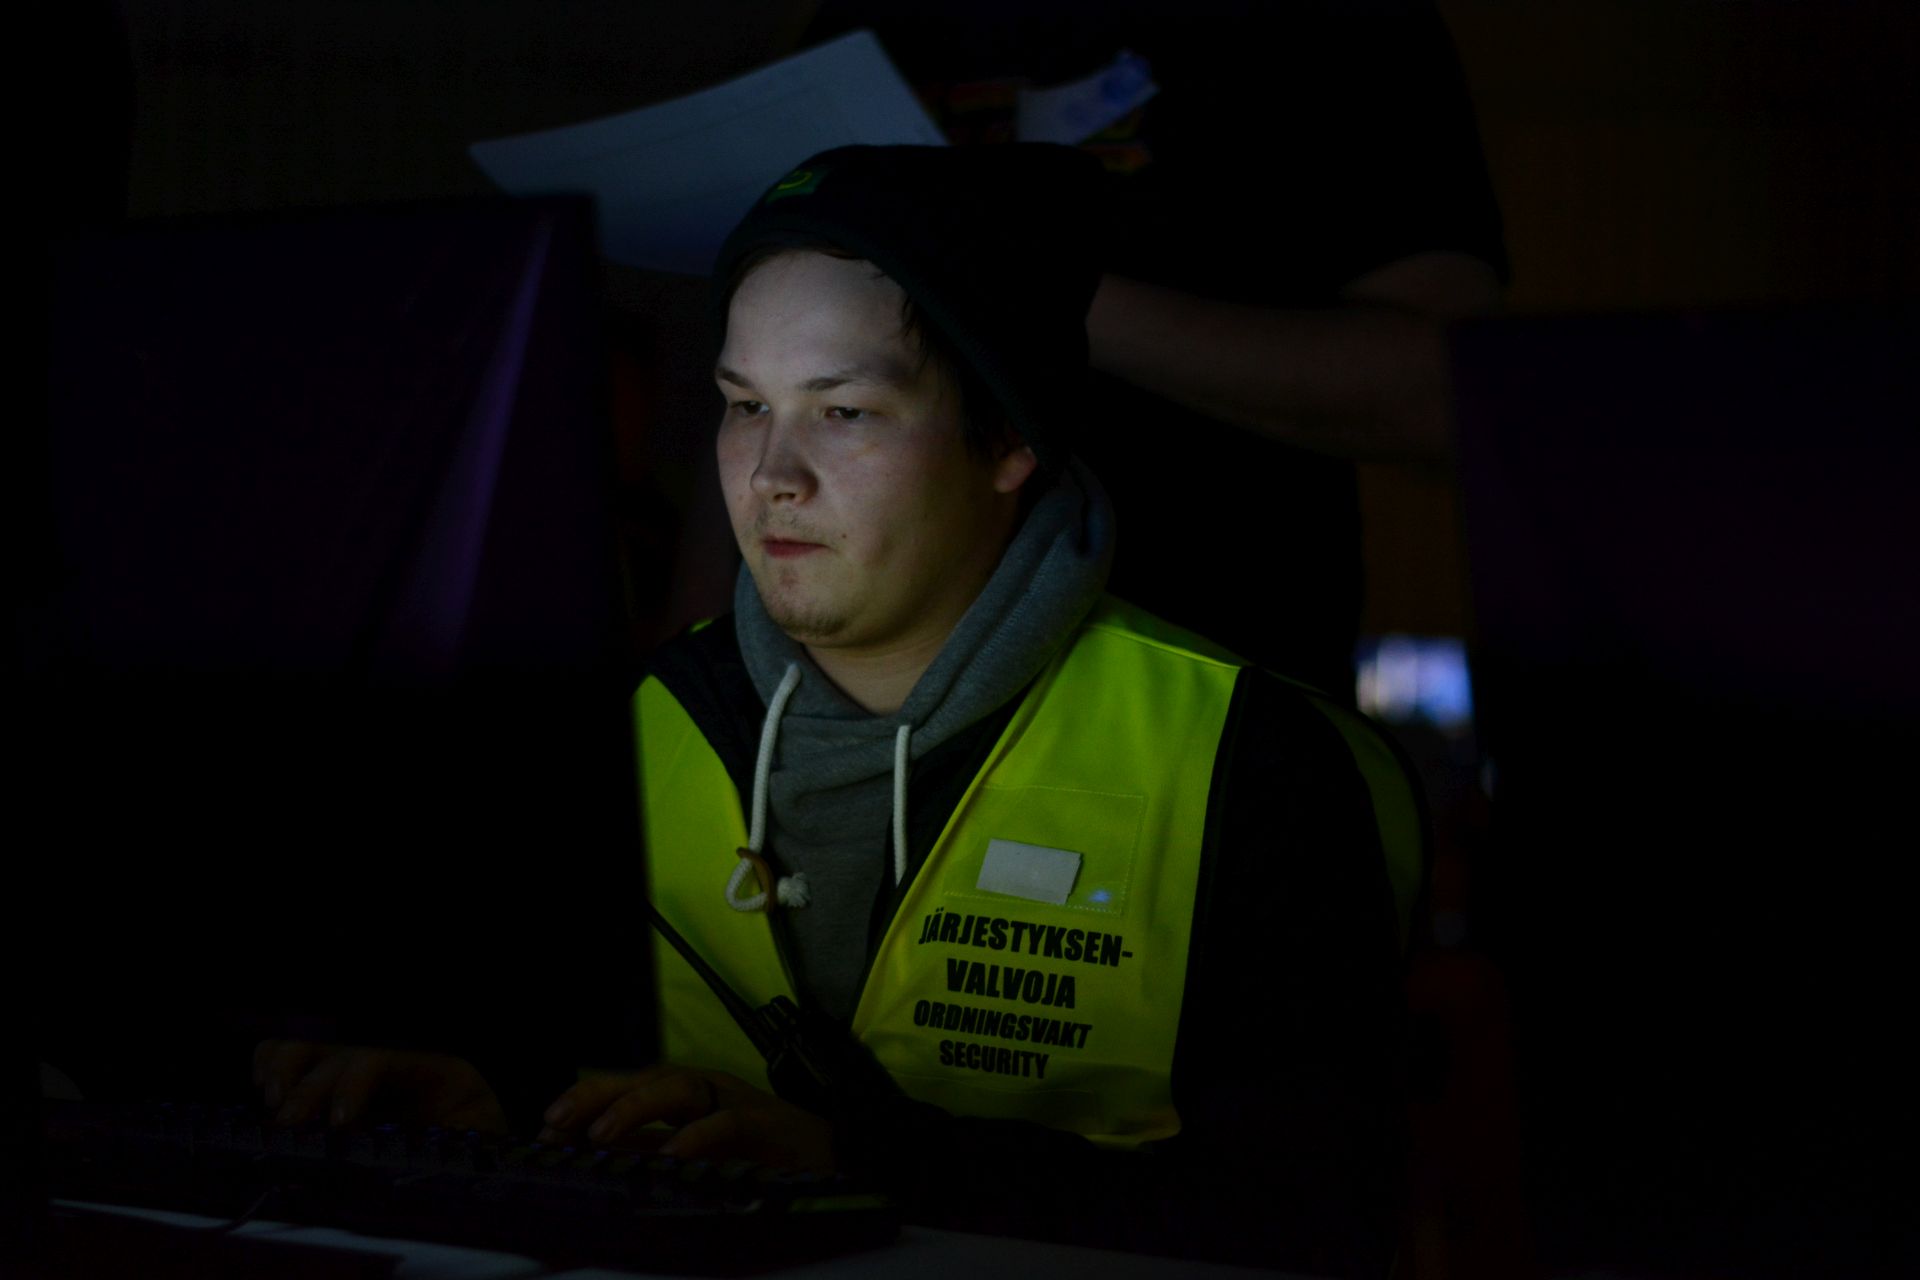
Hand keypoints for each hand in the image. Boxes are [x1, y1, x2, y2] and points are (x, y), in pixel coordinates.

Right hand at [253, 1039, 508, 1134]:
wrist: (476, 1128)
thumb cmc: (475, 1132)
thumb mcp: (480, 1133)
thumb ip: (457, 1140)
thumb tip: (421, 1158)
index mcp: (427, 1068)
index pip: (379, 1058)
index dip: (352, 1083)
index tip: (340, 1122)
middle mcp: (385, 1060)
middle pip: (335, 1054)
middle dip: (308, 1088)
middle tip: (288, 1125)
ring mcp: (355, 1067)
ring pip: (308, 1047)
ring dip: (283, 1071)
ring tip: (273, 1107)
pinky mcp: (331, 1083)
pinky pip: (291, 1056)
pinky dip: (269, 1065)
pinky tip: (261, 1090)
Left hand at [539, 1065, 833, 1173]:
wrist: (829, 1157)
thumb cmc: (759, 1155)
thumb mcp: (694, 1155)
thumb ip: (652, 1153)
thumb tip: (595, 1162)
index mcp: (684, 1097)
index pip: (626, 1087)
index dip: (585, 1102)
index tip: (546, 1128)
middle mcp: (703, 1090)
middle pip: (643, 1078)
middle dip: (596, 1095)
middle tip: (557, 1121)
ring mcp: (732, 1101)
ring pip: (677, 1088)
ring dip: (635, 1108)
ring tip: (600, 1133)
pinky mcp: (763, 1123)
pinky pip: (726, 1123)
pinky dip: (697, 1136)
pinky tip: (672, 1154)